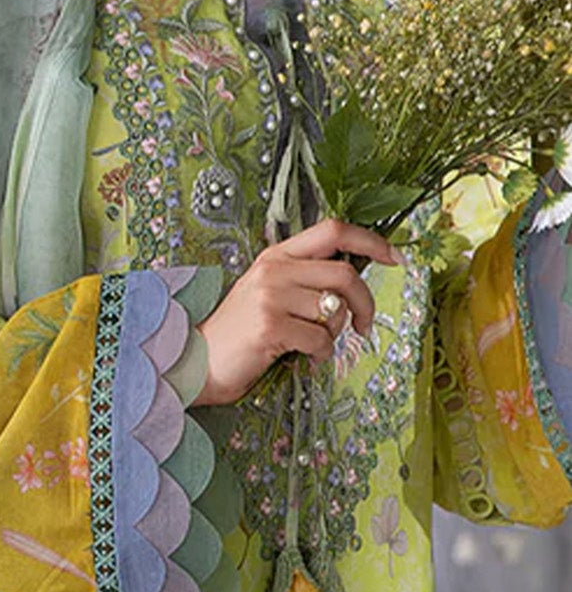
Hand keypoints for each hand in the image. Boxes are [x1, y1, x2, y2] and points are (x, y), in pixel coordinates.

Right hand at [194, 218, 400, 406]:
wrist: (196, 361)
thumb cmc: (239, 331)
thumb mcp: (266, 292)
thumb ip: (302, 279)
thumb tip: (351, 281)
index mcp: (276, 255)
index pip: (333, 230)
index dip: (370, 241)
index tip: (394, 257)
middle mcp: (273, 270)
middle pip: (344, 274)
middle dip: (365, 303)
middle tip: (364, 325)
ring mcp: (270, 297)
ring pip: (334, 311)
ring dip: (335, 334)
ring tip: (314, 344)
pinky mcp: (271, 327)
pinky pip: (321, 340)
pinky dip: (322, 354)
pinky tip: (305, 357)